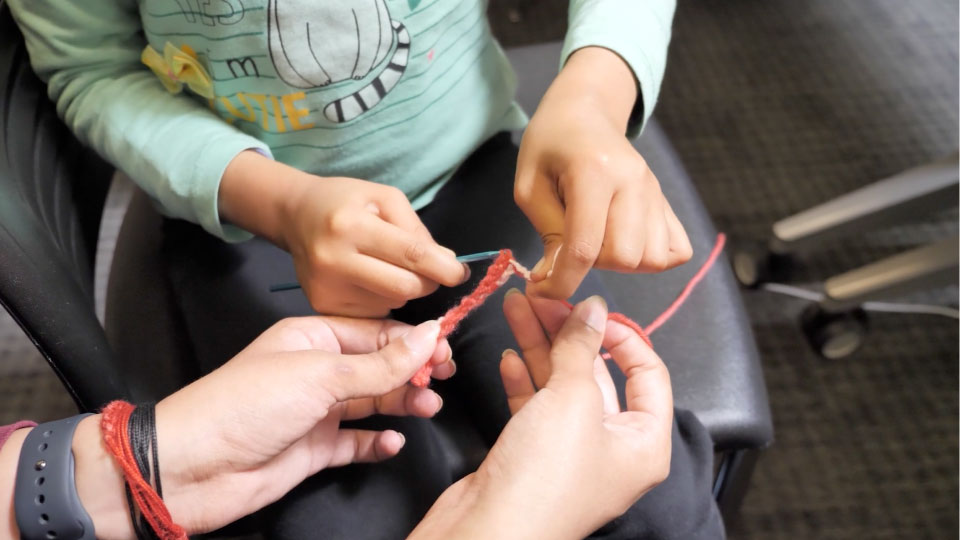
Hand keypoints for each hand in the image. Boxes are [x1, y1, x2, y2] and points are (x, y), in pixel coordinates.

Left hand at [65, 316, 453, 538]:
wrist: (194, 467)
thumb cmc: (246, 405)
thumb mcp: (321, 374)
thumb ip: (381, 363)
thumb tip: (428, 336)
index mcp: (312, 337)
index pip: (376, 332)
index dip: (412, 340)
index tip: (446, 348)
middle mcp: (317, 371)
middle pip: (379, 367)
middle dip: (412, 371)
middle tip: (442, 379)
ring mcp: (316, 411)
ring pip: (374, 403)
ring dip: (403, 403)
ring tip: (427, 407)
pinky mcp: (314, 449)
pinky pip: (357, 442)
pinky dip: (378, 441)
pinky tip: (394, 441)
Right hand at [219, 151, 468, 316]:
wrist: (295, 216)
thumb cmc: (346, 201)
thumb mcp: (386, 198)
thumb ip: (418, 231)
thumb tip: (447, 264)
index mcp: (351, 225)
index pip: (410, 254)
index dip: (442, 268)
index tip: (461, 274)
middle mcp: (335, 260)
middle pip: (404, 287)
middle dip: (427, 281)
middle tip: (429, 269)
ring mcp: (327, 288)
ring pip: (392, 302)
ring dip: (403, 288)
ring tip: (386, 265)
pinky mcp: (324, 306)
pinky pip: (374, 311)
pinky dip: (383, 298)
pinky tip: (369, 278)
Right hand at [411, 294, 672, 539]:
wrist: (487, 530)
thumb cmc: (545, 476)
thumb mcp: (573, 399)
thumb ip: (582, 347)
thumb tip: (593, 307)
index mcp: (643, 443)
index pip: (648, 374)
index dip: (622, 335)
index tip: (592, 309)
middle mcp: (611, 449)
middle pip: (597, 375)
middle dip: (567, 333)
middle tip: (541, 297)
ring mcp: (570, 453)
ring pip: (559, 386)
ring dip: (538, 347)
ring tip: (515, 308)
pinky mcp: (533, 456)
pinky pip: (534, 408)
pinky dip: (523, 380)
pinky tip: (509, 356)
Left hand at [515, 47, 691, 298]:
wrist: (586, 111)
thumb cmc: (550, 146)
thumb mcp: (530, 186)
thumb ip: (547, 233)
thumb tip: (553, 281)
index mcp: (594, 173)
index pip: (585, 247)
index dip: (562, 282)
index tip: (542, 290)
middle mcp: (634, 182)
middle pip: (625, 257)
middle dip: (593, 265)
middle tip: (572, 246)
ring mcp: (656, 191)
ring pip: (652, 259)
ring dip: (620, 263)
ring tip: (598, 241)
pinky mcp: (667, 201)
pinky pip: (675, 251)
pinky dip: (652, 259)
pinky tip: (625, 243)